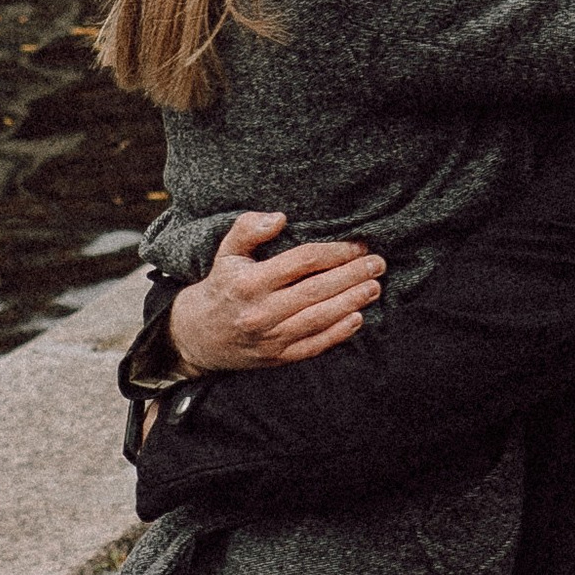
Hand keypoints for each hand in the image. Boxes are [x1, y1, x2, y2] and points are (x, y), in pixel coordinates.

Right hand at [168, 210, 383, 371]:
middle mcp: (260, 311)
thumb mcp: (226, 253)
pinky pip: (313, 346)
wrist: (197, 336)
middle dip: (351, 275)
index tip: (357, 245)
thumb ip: (248, 229)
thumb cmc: (220, 287)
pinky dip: (337, 333)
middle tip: (377, 263)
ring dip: (351, 302)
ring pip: (318, 318)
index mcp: (249, 282)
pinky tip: (357, 317)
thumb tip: (280, 217)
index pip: (301, 262)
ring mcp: (270, 337)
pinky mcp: (277, 357)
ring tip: (374, 287)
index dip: (333, 252)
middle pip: (316, 290)